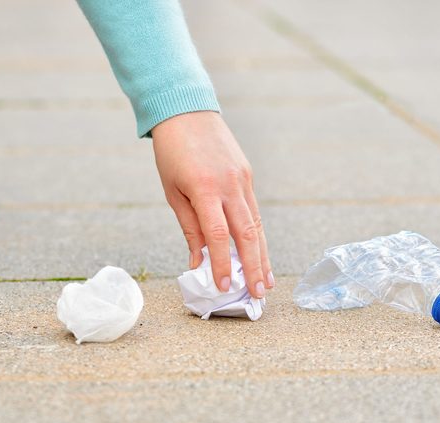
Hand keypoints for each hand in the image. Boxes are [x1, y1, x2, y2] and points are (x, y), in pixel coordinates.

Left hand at [152, 111, 273, 297]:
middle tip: (260, 294)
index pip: (217, 235)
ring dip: (263, 256)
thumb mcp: (173, 192)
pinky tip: (260, 253)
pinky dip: (258, 235)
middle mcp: (229, 185)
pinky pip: (254, 211)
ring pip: (257, 224)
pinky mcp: (247, 176)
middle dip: (254, 267)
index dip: (222, 263)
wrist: (187, 111)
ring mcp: (242, 179)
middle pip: (247, 233)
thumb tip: (198, 263)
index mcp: (205, 189)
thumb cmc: (172, 154)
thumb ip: (189, 228)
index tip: (225, 287)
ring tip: (267, 281)